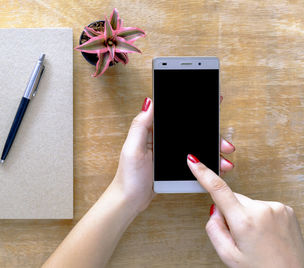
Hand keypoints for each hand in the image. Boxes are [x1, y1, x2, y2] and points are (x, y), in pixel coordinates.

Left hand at [110, 97, 235, 213]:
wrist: (130, 201)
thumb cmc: (128, 176)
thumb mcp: (132, 149)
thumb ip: (140, 125)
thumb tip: (149, 102)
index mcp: (152, 132)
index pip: (175, 116)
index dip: (194, 110)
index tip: (212, 104)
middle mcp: (163, 140)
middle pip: (191, 132)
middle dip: (210, 134)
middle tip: (224, 143)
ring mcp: (170, 154)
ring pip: (196, 146)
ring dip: (212, 150)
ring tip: (224, 158)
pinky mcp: (175, 167)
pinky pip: (195, 161)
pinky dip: (207, 163)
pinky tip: (218, 167)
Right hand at [187, 155, 303, 266]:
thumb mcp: (227, 255)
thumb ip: (214, 228)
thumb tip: (215, 210)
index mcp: (244, 221)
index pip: (218, 190)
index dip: (203, 173)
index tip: (194, 161)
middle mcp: (262, 210)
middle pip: (233, 199)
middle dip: (230, 212)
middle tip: (239, 235)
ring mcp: (277, 208)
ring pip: (248, 203)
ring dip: (246, 215)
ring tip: (256, 237)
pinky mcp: (286, 209)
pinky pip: (262, 206)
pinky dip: (260, 216)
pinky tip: (265, 233)